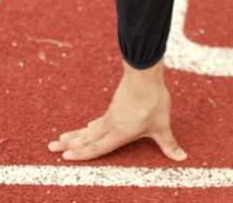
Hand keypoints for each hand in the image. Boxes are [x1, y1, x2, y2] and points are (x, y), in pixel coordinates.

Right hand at [48, 60, 186, 161]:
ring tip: (58, 140)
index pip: (98, 147)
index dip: (82, 154)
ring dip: (73, 135)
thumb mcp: (162, 125)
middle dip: (68, 145)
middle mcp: (111, 125)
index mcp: (120, 133)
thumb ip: (169, 144)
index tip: (66, 157)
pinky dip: (89, 127)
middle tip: (50, 149)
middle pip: (86, 138)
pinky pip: (98, 121)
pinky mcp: (114, 107)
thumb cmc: (153, 100)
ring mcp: (111, 115)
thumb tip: (182, 158)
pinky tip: (87, 128)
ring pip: (88, 129)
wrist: (145, 75)